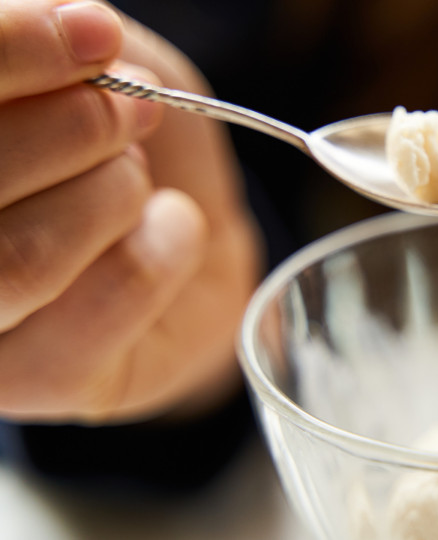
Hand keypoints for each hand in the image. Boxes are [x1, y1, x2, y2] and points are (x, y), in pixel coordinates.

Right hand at [0, 1, 260, 422]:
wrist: (187, 239)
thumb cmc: (126, 147)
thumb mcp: (93, 67)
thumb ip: (52, 40)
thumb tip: (65, 26)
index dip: (9, 54)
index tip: (95, 34)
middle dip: (72, 130)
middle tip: (134, 113)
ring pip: (19, 260)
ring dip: (111, 194)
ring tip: (139, 178)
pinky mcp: (38, 380)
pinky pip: (104, 305)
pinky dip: (165, 247)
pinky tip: (173, 228)